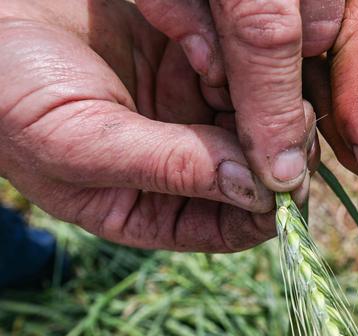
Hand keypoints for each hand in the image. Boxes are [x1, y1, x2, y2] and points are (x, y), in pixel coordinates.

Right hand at [0, 0, 309, 252]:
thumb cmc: (10, 97)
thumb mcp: (81, 144)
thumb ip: (169, 169)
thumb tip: (259, 192)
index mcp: (153, 210)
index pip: (233, 227)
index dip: (268, 209)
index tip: (288, 180)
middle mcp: (182, 168)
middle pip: (259, 173)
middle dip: (277, 149)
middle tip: (288, 117)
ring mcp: (191, 116)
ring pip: (259, 120)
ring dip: (259, 98)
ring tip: (223, 71)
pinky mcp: (191, 67)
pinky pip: (239, 70)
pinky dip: (234, 58)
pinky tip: (203, 44)